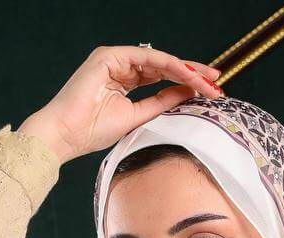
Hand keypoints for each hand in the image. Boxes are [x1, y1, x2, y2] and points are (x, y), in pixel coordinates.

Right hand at [16, 45, 222, 162]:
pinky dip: (170, 66)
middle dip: (192, 73)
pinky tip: (188, 76)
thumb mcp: (137, 117)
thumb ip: (160, 103)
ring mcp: (114, 58)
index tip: (209, 92)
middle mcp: (120, 66)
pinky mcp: (109, 56)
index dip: (185, 83)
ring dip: (186, 70)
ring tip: (208, 82)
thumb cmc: (92, 132)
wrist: (65, 134)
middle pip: (164, 65)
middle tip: (218, 81)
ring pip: (159, 60)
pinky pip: (148, 58)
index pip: (161, 77)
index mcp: (123, 80)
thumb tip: (186, 93)